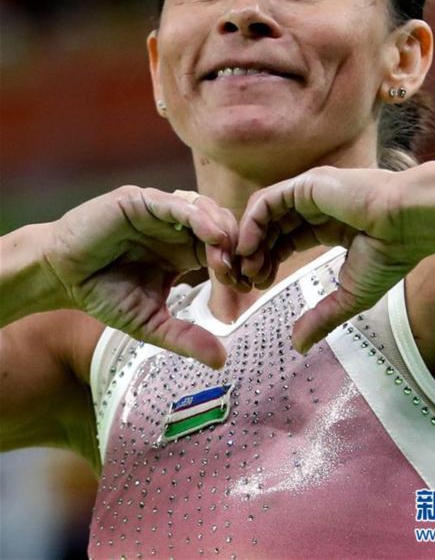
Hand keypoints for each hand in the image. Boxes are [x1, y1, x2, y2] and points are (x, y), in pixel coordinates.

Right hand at [44, 186, 237, 367]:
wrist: (60, 277)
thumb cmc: (103, 294)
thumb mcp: (151, 321)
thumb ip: (184, 336)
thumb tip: (221, 361)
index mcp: (184, 250)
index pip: (223, 249)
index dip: (237, 264)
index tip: (246, 286)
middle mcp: (176, 227)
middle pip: (221, 226)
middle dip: (236, 248)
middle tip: (240, 273)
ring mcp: (159, 211)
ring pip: (204, 209)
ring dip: (221, 230)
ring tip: (227, 256)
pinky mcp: (139, 201)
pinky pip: (174, 202)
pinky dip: (196, 215)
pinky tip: (211, 234)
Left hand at [237, 166, 428, 353]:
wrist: (409, 224)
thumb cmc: (391, 255)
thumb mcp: (350, 295)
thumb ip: (322, 317)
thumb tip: (299, 346)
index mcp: (329, 225)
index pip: (286, 240)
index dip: (269, 262)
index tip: (261, 286)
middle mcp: (316, 206)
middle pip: (271, 227)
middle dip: (255, 254)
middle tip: (248, 281)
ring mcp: (310, 193)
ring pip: (265, 214)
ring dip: (250, 240)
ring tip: (249, 268)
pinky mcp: (306, 185)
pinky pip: (267, 201)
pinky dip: (252, 223)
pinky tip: (250, 248)